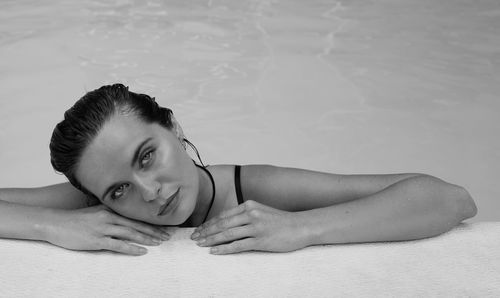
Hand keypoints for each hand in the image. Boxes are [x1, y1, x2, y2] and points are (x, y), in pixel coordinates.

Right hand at [43, 204, 170, 255]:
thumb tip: (124, 221)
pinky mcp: (97, 240)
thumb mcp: (95, 212)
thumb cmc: (75, 220)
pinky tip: (142, 251)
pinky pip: (118, 245)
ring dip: (147, 238)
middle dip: (154, 230)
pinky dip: (132, 248)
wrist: (55, 223)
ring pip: (130, 233)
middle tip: (168, 236)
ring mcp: (103, 228)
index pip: (135, 217)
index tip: (164, 226)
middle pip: (137, 224)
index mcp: (110, 210)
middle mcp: (109, 217)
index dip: (151, 222)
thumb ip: (110, 214)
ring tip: (159, 243)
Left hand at [190, 200, 309, 254]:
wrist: (301, 226)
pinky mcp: (260, 240)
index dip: (209, 223)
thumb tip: (227, 223)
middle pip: (222, 224)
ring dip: (211, 240)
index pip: (224, 215)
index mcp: (249, 205)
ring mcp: (255, 227)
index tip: (199, 229)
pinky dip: (224, 249)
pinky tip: (214, 252)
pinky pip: (238, 245)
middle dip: (206, 231)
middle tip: (194, 238)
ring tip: (200, 245)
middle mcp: (250, 214)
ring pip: (227, 234)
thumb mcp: (261, 211)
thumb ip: (246, 215)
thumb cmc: (281, 221)